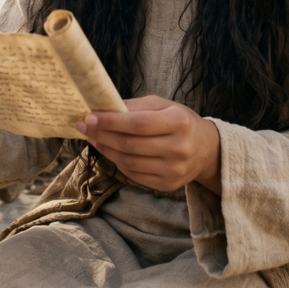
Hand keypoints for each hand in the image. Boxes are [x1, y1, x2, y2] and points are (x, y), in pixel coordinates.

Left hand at [77, 95, 221, 193]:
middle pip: (130, 144)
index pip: (137, 124)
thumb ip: (135, 107)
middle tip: (83, 126)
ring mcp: (174, 170)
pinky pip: (133, 174)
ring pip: (128, 161)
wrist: (206, 150)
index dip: (110, 122)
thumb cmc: (180, 122)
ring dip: (105, 149)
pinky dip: (116, 161)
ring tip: (92, 138)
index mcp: (179, 122)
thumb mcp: (163, 105)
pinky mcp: (167, 184)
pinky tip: (108, 150)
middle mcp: (178, 148)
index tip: (89, 117)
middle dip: (101, 135)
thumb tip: (103, 109)